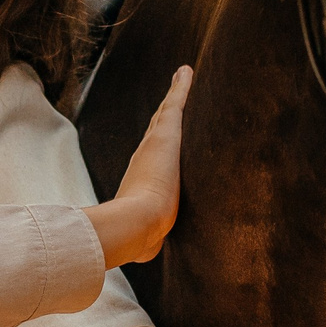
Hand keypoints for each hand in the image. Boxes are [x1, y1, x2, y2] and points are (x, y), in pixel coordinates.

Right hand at [83, 66, 191, 268]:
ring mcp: (156, 142)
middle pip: (158, 127)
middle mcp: (147, 156)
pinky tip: (187, 70)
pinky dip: (181, 86)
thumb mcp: (148, 235)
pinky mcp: (167, 132)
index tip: (160, 132)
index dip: (157, 143)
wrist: (138, 221)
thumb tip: (144, 256)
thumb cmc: (141, 231)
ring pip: (168, 111)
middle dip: (165, 112)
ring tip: (183, 77)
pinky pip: (176, 102)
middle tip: (172, 96)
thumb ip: (148, 243)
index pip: (153, 156)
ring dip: (175, 94)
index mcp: (145, 177)